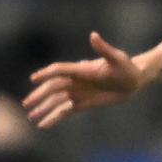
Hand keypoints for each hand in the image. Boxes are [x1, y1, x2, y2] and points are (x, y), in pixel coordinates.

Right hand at [24, 31, 143, 127]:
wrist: (134, 81)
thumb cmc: (126, 67)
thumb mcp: (117, 59)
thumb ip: (104, 49)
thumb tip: (94, 35)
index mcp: (81, 69)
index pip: (59, 70)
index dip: (47, 74)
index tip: (34, 78)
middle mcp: (75, 81)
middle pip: (53, 88)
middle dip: (39, 95)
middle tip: (26, 104)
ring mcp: (77, 93)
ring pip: (56, 101)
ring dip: (43, 108)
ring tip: (31, 117)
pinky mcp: (82, 103)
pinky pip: (64, 111)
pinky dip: (54, 117)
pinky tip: (43, 125)